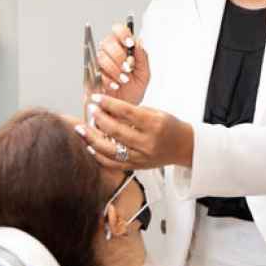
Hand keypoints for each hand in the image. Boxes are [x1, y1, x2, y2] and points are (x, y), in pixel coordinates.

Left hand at [75, 94, 193, 169]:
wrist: (184, 146)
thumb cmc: (170, 126)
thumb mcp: (155, 113)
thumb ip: (132, 112)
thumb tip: (106, 108)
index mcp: (154, 124)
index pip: (125, 112)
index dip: (108, 104)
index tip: (96, 98)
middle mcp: (147, 142)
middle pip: (115, 131)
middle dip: (98, 119)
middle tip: (90, 110)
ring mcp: (141, 157)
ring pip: (109, 150)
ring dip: (91, 138)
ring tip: (81, 129)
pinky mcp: (137, 166)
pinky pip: (113, 163)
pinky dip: (99, 155)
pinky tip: (90, 146)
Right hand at [96, 22, 149, 104]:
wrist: (125, 108)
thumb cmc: (135, 89)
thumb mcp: (144, 74)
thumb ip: (142, 58)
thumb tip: (139, 42)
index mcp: (123, 47)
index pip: (118, 30)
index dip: (123, 33)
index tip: (130, 44)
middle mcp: (109, 51)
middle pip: (108, 42)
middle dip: (119, 56)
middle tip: (128, 69)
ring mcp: (99, 63)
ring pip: (102, 57)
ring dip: (114, 69)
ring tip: (124, 80)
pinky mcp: (92, 75)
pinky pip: (97, 72)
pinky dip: (108, 79)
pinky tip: (115, 86)